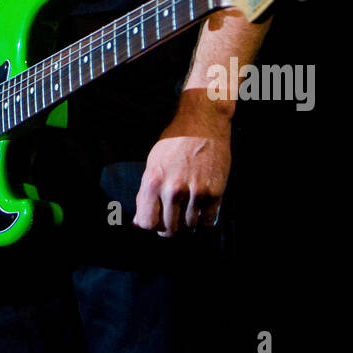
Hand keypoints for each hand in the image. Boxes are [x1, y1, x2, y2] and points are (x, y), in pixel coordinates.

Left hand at [133, 94, 231, 236]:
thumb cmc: (175, 141)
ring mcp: (196, 192)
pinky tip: (200, 208)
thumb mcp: (153, 163)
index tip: (154, 221)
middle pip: (169, 229)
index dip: (150, 225)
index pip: (147, 223)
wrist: (203, 123)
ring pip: (189, 227)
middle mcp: (173, 189)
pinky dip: (204, 219)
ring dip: (187, 223)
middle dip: (168, 227)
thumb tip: (137, 223)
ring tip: (187, 209)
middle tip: (172, 217)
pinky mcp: (215, 193)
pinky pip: (208, 221)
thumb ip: (145, 194)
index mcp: (153, 181)